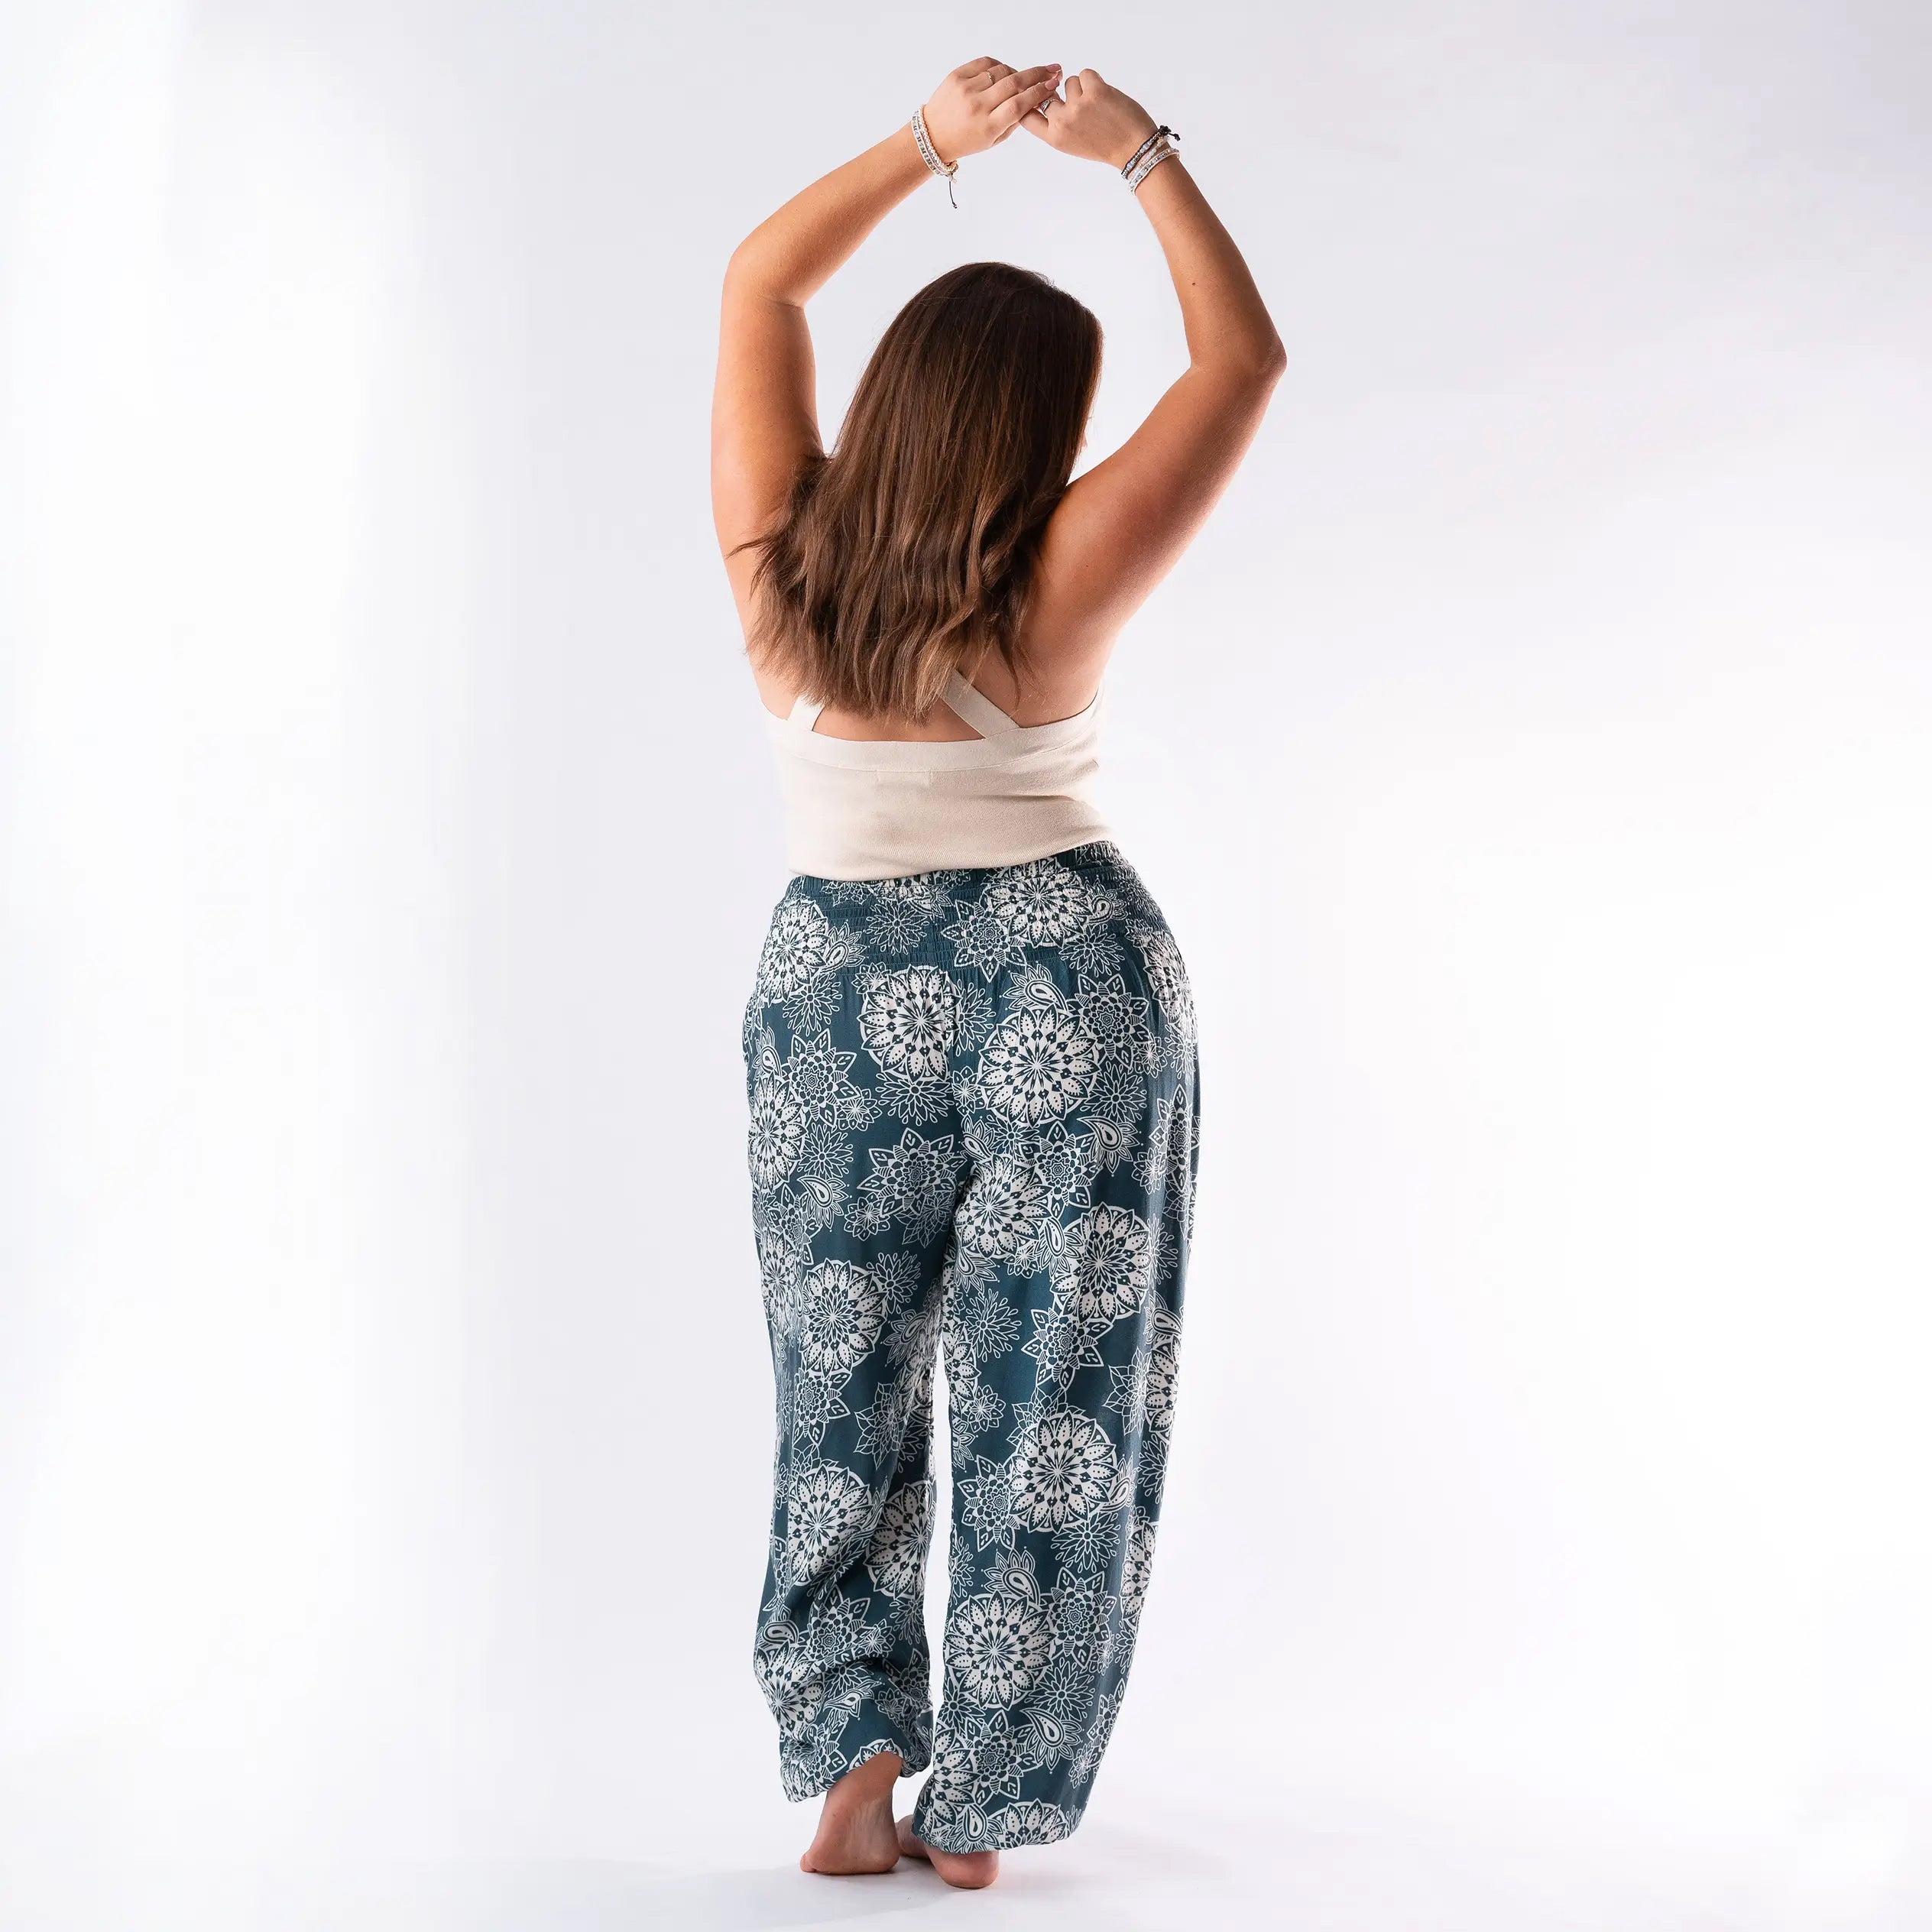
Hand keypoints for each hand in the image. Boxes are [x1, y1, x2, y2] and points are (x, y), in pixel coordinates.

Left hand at [919, 57, 1064, 163]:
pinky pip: (985, 63)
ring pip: (1002, 71)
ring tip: (1022, 78)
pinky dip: (998, 66)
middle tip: (1052, 69)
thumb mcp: (993, 140)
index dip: (1039, 92)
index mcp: (987, 126)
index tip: (1052, 84)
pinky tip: (1003, 72)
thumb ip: (1013, 121)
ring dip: (1016, 72)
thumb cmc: (966, 140)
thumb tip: (1033, 98)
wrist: (932, 135)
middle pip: (1014, 84)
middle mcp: (977, 106)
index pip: (1019, 105)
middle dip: (1037, 75)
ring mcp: (965, 89)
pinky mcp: (956, 76)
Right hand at [1020, 68, 1158, 169]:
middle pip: (1049, 94)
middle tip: (1083, 107)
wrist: (1134, 148)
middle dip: (1063, 96)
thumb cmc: (1105, 145)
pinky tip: (1104, 96)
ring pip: (1069, 82)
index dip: (1030, 103)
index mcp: (1055, 138)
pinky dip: (1095, 81)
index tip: (1037, 99)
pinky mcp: (1094, 91)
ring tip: (1097, 106)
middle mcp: (1062, 122)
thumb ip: (1057, 125)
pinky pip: (1086, 73)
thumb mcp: (1073, 143)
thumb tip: (1047, 97)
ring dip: (1083, 88)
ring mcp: (1077, 105)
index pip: (1026, 116)